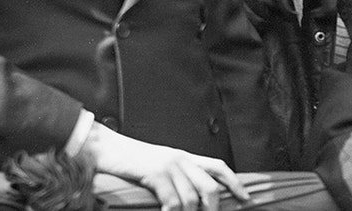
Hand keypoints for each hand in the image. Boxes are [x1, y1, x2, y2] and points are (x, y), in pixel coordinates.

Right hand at [83, 122, 247, 210]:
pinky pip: (172, 199)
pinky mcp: (155, 174)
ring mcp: (169, 166)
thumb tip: (190, 198)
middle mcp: (182, 159)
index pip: (218, 167)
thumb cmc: (130, 161)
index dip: (234, 183)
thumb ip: (176, 176)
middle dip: (214, 206)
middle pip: (210, 186)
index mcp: (185, 157)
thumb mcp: (159, 164)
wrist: (106, 147)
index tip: (245, 198)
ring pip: (192, 197)